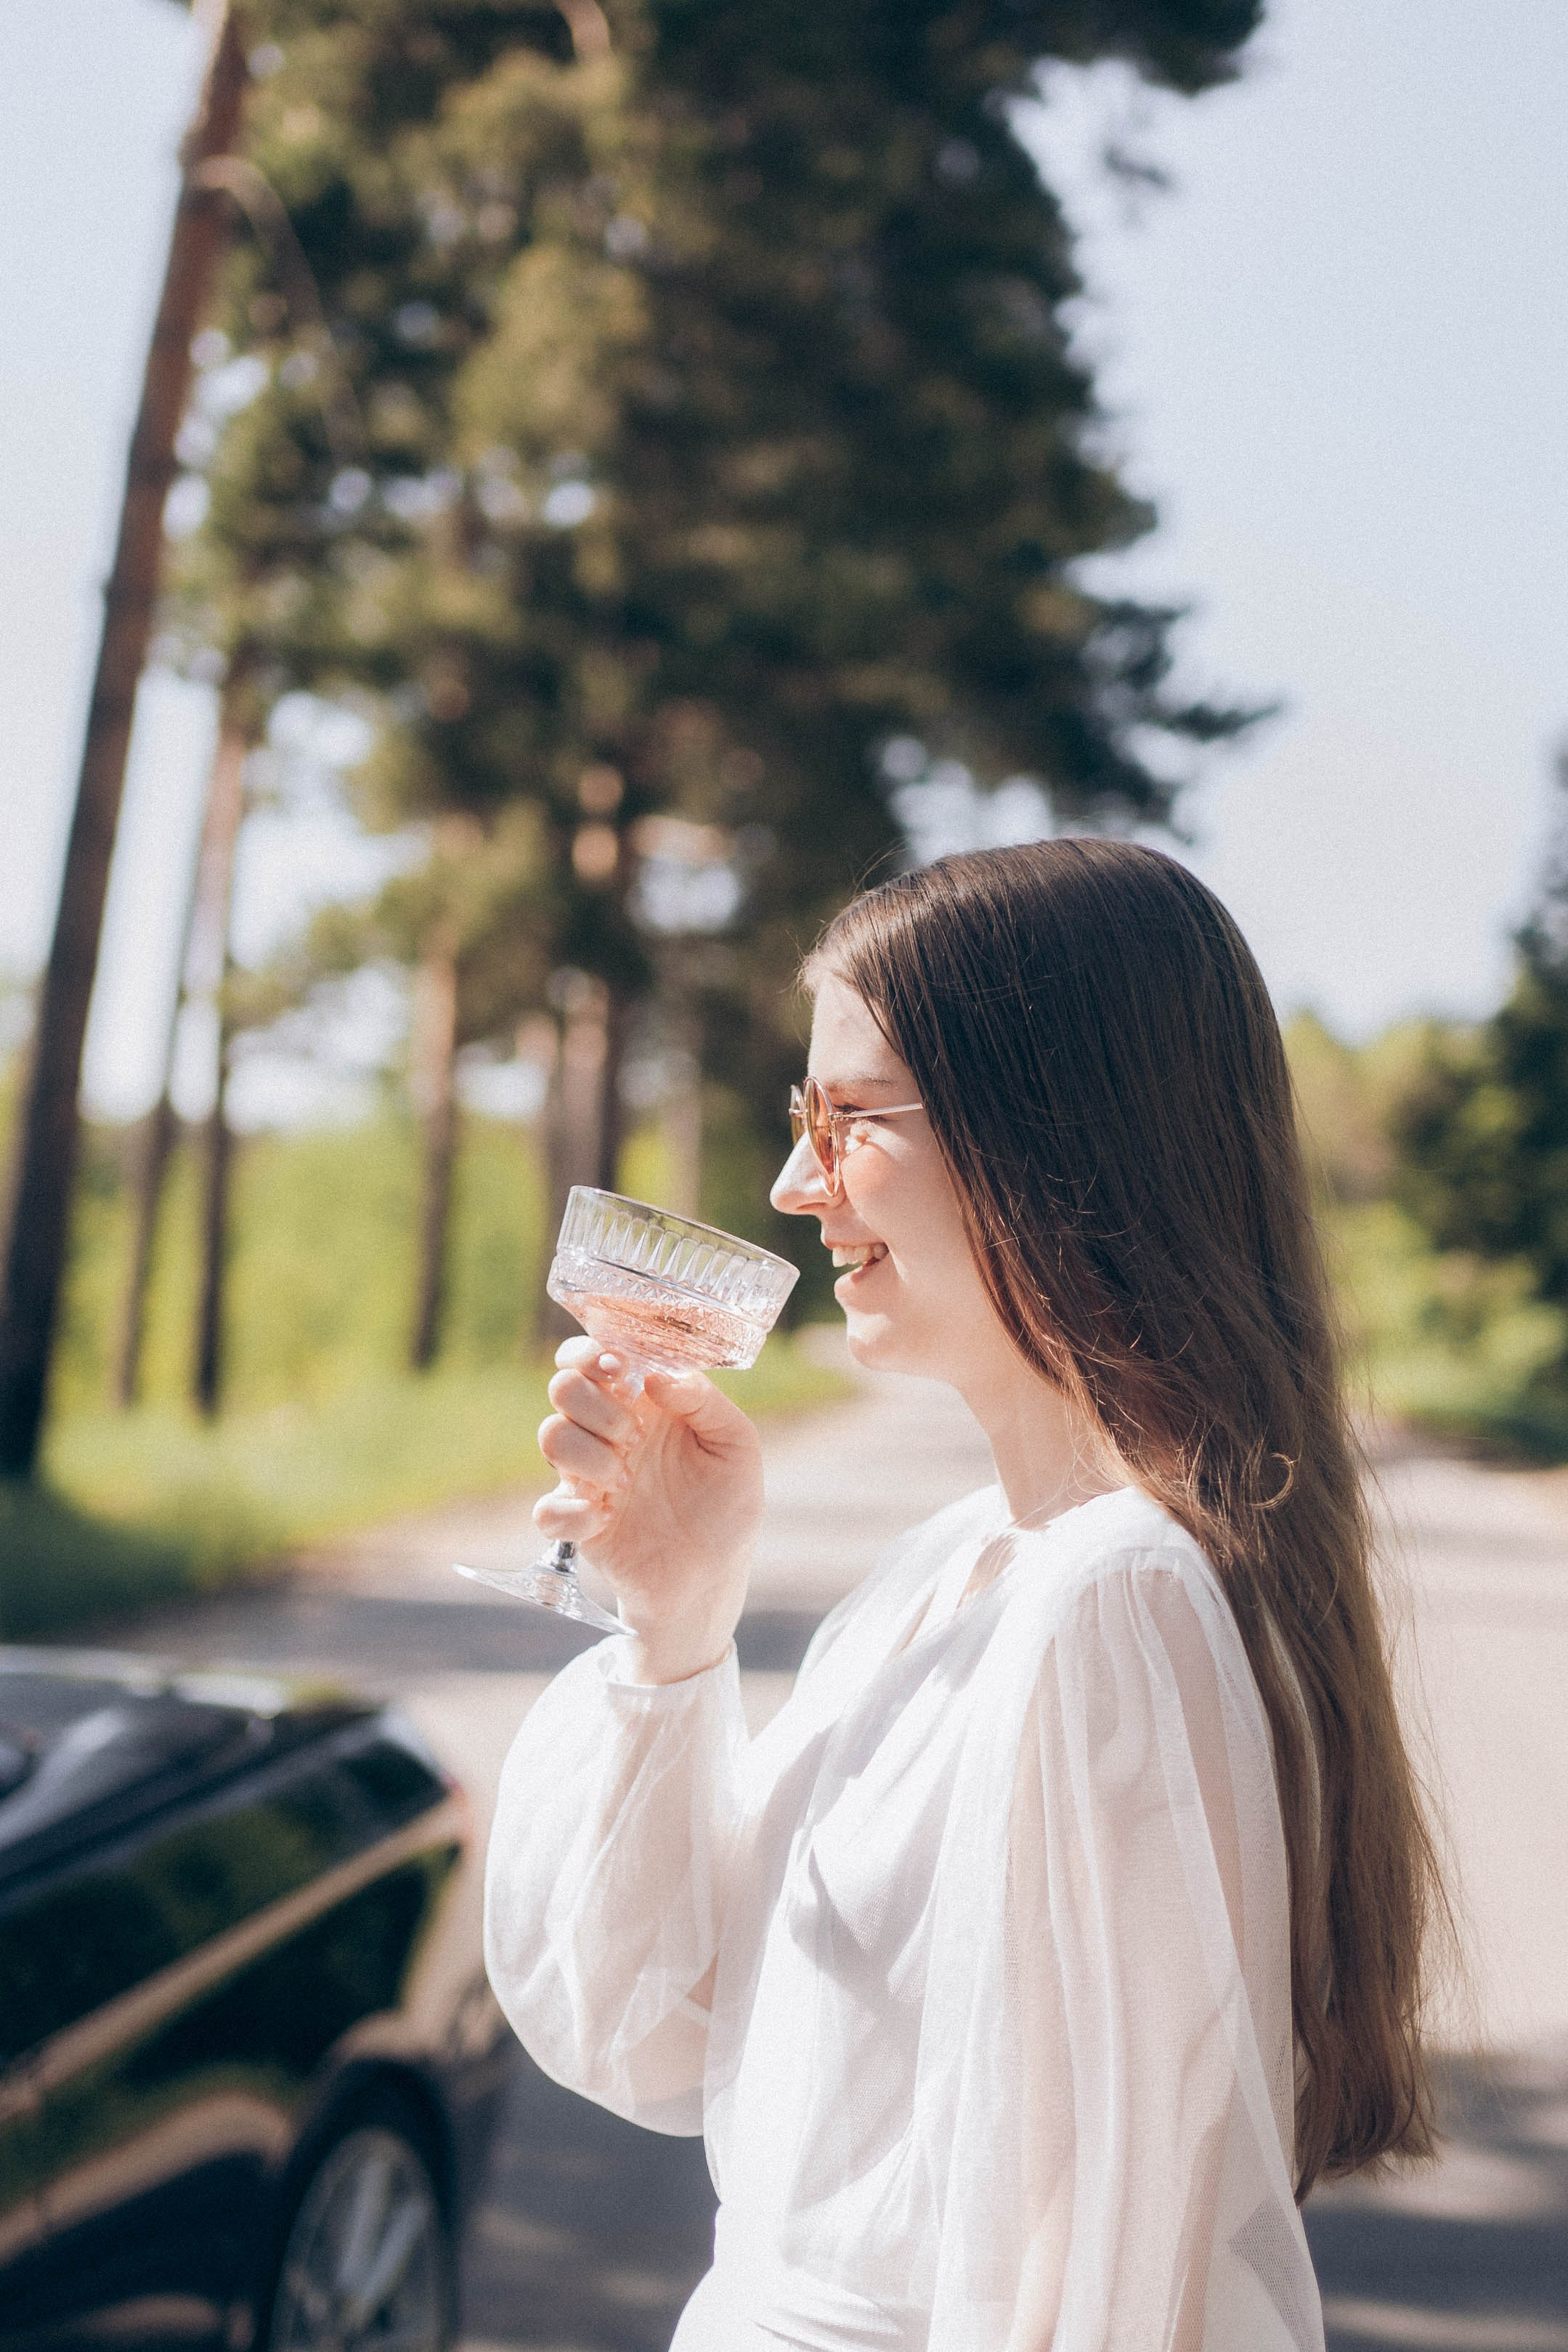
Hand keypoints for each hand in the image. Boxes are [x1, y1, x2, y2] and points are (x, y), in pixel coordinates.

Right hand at [535, 1337, 763, 1679]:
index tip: (618, 1369)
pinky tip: (608, 1518)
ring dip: (589, 1456)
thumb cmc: (728, 1504)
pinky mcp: (580, 1523)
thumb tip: (656, 1377)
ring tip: (628, 1481)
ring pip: (551, 1437)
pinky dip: (572, 1512)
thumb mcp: (736, 1444)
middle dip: (596, 1406)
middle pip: (563, 1388)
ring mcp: (589, 1476)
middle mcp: (608, 1432)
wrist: (714, 1576)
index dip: (592, 1352)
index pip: (594, 1357)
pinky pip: (547, 1510)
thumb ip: (704, 1400)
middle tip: (635, 1438)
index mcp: (643, 1403)